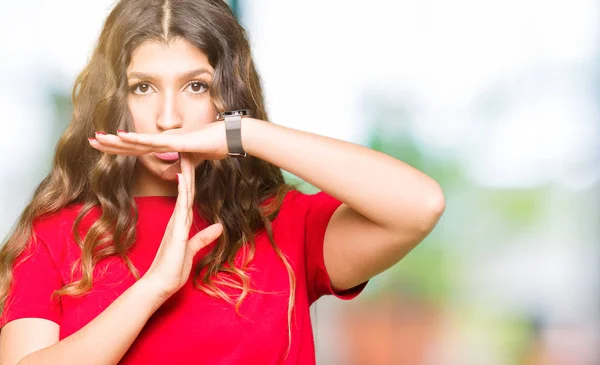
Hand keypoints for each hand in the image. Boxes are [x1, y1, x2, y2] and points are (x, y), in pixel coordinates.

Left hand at [89, 121, 229, 159]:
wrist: (231, 138)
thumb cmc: (215, 144)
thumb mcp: (193, 161)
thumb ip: (180, 166)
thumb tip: (171, 173)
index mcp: (166, 145)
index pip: (138, 148)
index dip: (120, 147)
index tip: (103, 146)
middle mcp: (164, 140)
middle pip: (132, 144)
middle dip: (110, 143)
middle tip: (90, 140)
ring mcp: (169, 139)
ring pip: (137, 142)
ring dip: (116, 140)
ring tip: (97, 138)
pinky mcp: (176, 142)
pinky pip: (153, 142)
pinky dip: (136, 138)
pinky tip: (120, 135)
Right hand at [142, 153, 223, 298]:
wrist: (158, 286)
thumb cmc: (172, 271)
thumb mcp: (193, 250)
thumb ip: (204, 238)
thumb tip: (218, 227)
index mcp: (181, 224)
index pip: (188, 197)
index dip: (192, 180)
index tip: (193, 163)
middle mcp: (177, 220)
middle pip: (186, 190)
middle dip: (188, 170)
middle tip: (189, 150)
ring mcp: (176, 224)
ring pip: (183, 194)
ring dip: (186, 174)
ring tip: (187, 155)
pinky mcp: (176, 231)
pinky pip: (180, 207)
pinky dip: (183, 191)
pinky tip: (184, 178)